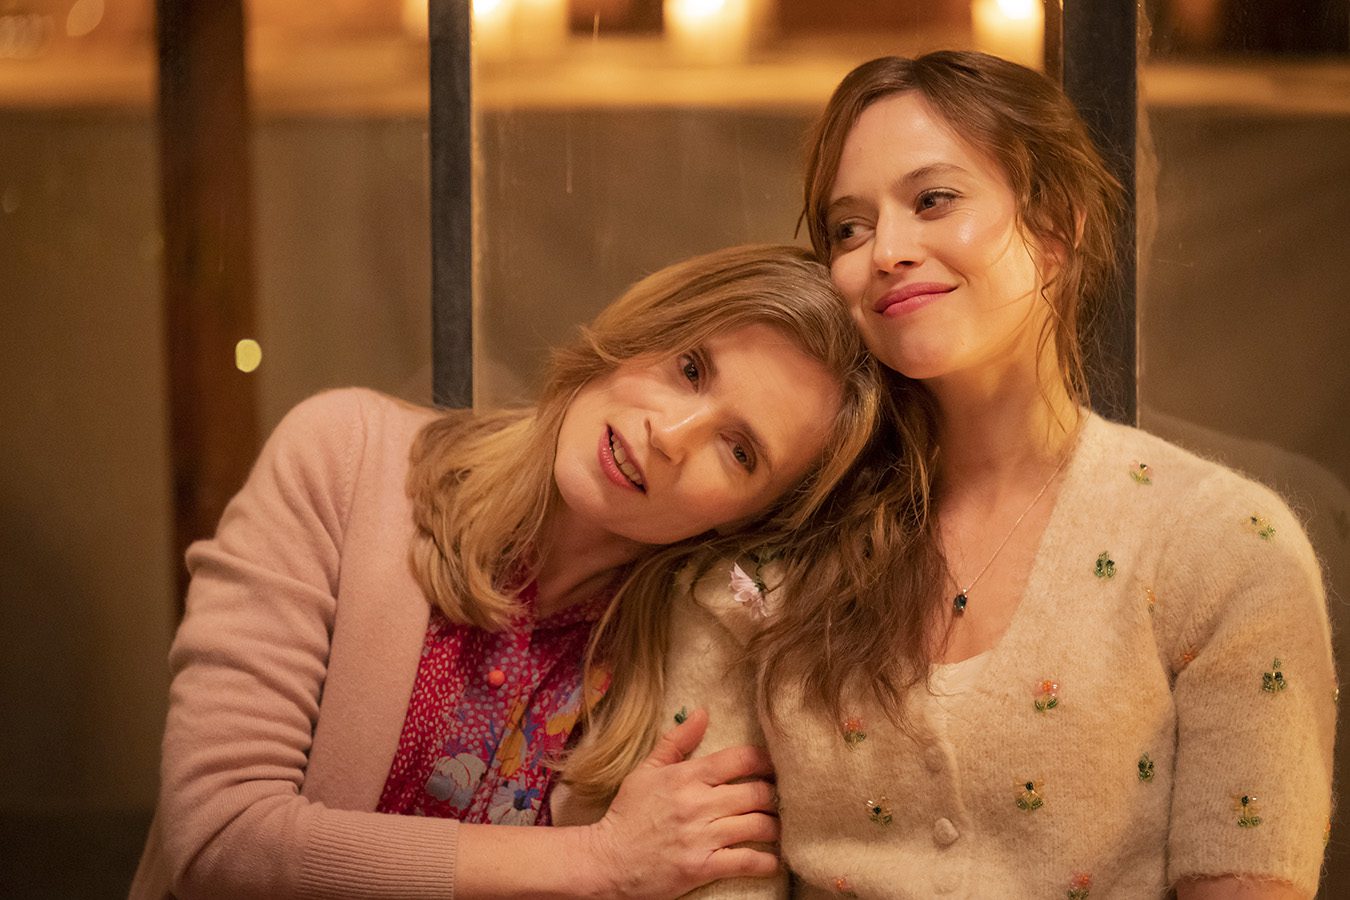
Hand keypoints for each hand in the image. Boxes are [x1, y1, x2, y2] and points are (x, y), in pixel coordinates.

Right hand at [585, 708, 779, 898]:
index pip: (741, 759)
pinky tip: (772, 859)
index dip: (765, 761)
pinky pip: (748, 862)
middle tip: (779, 799)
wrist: (607, 860)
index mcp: (687, 776)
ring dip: (775, 826)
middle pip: (758, 793)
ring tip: (776, 826)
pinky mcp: (703, 867)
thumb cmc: (627, 814)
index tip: (773, 767)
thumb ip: (676, 741)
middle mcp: (698, 803)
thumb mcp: (646, 771)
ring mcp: (702, 836)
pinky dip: (767, 861)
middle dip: (774, 796)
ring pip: (759, 826)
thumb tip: (702, 713)